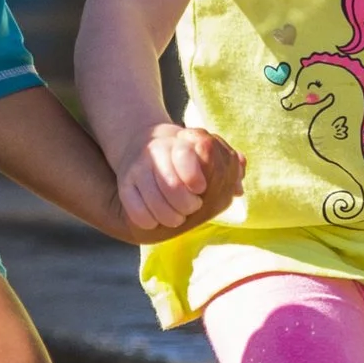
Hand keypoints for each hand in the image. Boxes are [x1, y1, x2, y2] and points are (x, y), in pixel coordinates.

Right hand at [115, 120, 243, 236]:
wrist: (146, 151)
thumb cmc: (187, 158)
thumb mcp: (209, 155)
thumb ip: (228, 168)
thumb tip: (238, 189)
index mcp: (181, 141)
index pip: (185, 156)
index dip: (195, 177)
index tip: (200, 188)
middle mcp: (156, 152)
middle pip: (172, 187)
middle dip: (188, 205)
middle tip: (193, 207)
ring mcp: (138, 169)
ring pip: (156, 203)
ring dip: (171, 217)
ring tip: (178, 217)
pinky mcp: (125, 186)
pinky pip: (138, 213)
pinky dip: (150, 221)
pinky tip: (157, 219)